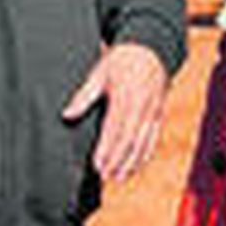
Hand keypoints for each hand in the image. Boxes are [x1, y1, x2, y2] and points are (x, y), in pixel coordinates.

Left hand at [62, 42, 168, 182]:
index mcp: (125, 95)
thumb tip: (67, 114)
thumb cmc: (122, 60)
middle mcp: (142, 105)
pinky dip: (146, 154)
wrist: (152, 47)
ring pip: (144, 142)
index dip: (106, 148)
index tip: (97, 164)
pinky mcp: (159, 113)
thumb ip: (84, 96)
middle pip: (130, 139)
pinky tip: (138, 165)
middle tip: (106, 176)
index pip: (114, 128)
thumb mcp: (99, 73)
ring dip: (132, 162)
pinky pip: (154, 137)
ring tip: (120, 177)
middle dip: (118, 160)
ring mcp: (153, 110)